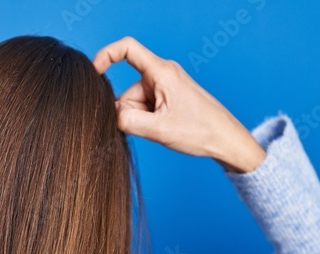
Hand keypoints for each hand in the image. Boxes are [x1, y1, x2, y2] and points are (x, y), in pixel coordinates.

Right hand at [93, 36, 265, 173]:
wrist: (226, 139)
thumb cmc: (200, 131)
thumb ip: (127, 121)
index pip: (127, 48)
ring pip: (135, 102)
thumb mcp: (159, 130)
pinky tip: (163, 129)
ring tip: (162, 129)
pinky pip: (145, 107)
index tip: (94, 72)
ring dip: (140, 119)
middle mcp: (162, 74)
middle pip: (127, 89)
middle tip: (150, 127)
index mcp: (161, 72)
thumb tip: (109, 115)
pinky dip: (147, 120)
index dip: (106, 55)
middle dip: (129, 111)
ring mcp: (165, 86)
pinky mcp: (168, 97)